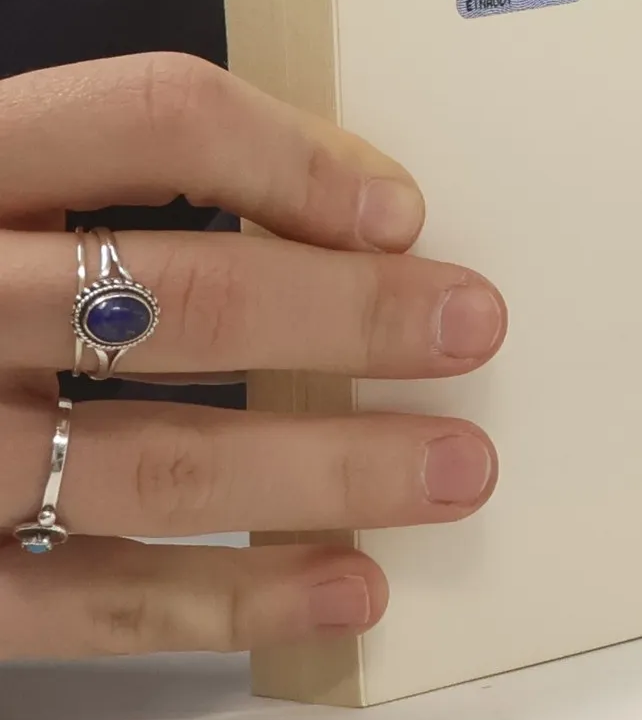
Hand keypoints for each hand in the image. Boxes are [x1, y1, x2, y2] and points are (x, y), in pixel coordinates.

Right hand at [0, 53, 504, 657]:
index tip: (403, 207)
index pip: (151, 119)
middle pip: (177, 294)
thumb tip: (350, 204)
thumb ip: (101, 174)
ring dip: (324, 471)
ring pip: (152, 460)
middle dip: (348, 319)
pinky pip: (85, 599)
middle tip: (477, 326)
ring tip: (454, 472)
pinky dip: (227, 599)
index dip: (293, 155)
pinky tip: (343, 590)